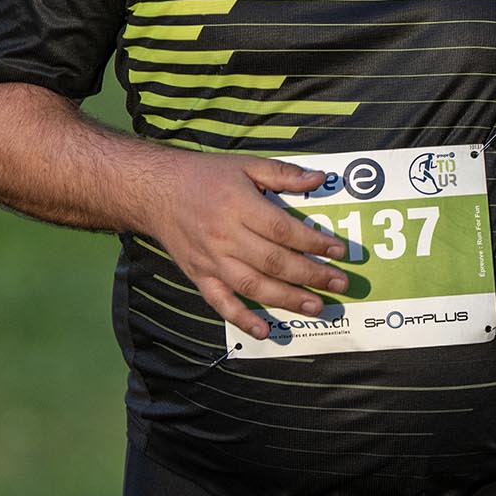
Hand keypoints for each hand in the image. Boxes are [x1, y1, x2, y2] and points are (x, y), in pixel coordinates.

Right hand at [142, 154, 346, 339]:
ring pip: (253, 286)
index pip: (283, 230)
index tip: (339, 252)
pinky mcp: (199, 276)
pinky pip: (221, 302)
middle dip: (310, 275)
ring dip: (286, 300)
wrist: (155, 191)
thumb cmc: (205, 175)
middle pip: (273, 262)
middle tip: (340, 285)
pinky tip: (263, 330)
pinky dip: (241, 319)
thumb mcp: (246, 165)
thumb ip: (283, 174)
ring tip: (315, 307)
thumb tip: (319, 179)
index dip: (313, 242)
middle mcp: (225, 236)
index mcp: (239, 206)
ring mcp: (211, 260)